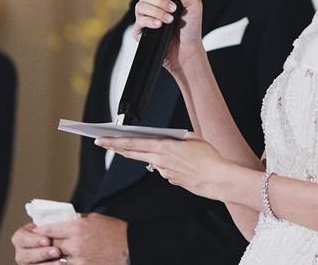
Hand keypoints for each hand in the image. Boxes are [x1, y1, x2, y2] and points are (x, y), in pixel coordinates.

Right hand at [12, 222, 61, 263]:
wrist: (58, 239)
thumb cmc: (53, 230)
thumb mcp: (49, 225)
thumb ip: (49, 226)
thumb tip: (57, 223)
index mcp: (21, 237)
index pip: (21, 238)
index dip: (33, 240)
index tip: (47, 241)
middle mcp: (21, 252)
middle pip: (25, 255)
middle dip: (42, 253)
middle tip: (56, 251)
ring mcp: (26, 262)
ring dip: (47, 264)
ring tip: (60, 262)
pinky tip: (60, 264)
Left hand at [29, 214, 127, 264]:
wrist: (130, 248)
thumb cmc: (116, 232)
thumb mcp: (97, 219)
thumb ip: (79, 220)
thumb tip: (66, 220)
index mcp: (78, 227)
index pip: (51, 229)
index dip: (42, 231)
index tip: (36, 231)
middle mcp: (75, 244)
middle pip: (51, 245)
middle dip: (45, 245)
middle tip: (40, 245)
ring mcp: (78, 259)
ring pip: (55, 260)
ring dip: (50, 259)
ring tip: (49, 257)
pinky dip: (62, 264)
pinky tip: (60, 262)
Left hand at [96, 133, 229, 200]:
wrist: (216, 179)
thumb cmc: (209, 158)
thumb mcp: (193, 137)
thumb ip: (177, 137)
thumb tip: (168, 139)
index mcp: (164, 147)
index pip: (133, 143)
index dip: (115, 141)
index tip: (101, 139)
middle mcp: (160, 160)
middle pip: (132, 153)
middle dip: (115, 147)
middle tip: (101, 142)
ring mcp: (164, 171)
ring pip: (147, 160)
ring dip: (140, 154)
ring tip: (134, 147)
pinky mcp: (170, 179)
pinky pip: (163, 168)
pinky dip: (163, 163)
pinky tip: (175, 161)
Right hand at [134, 0, 203, 73]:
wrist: (188, 49)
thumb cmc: (191, 28)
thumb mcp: (193, 5)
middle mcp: (152, 5)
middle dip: (160, 2)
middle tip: (173, 9)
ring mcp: (145, 18)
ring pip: (140, 7)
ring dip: (156, 12)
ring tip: (170, 20)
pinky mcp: (141, 31)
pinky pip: (138, 22)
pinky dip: (149, 22)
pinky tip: (159, 25)